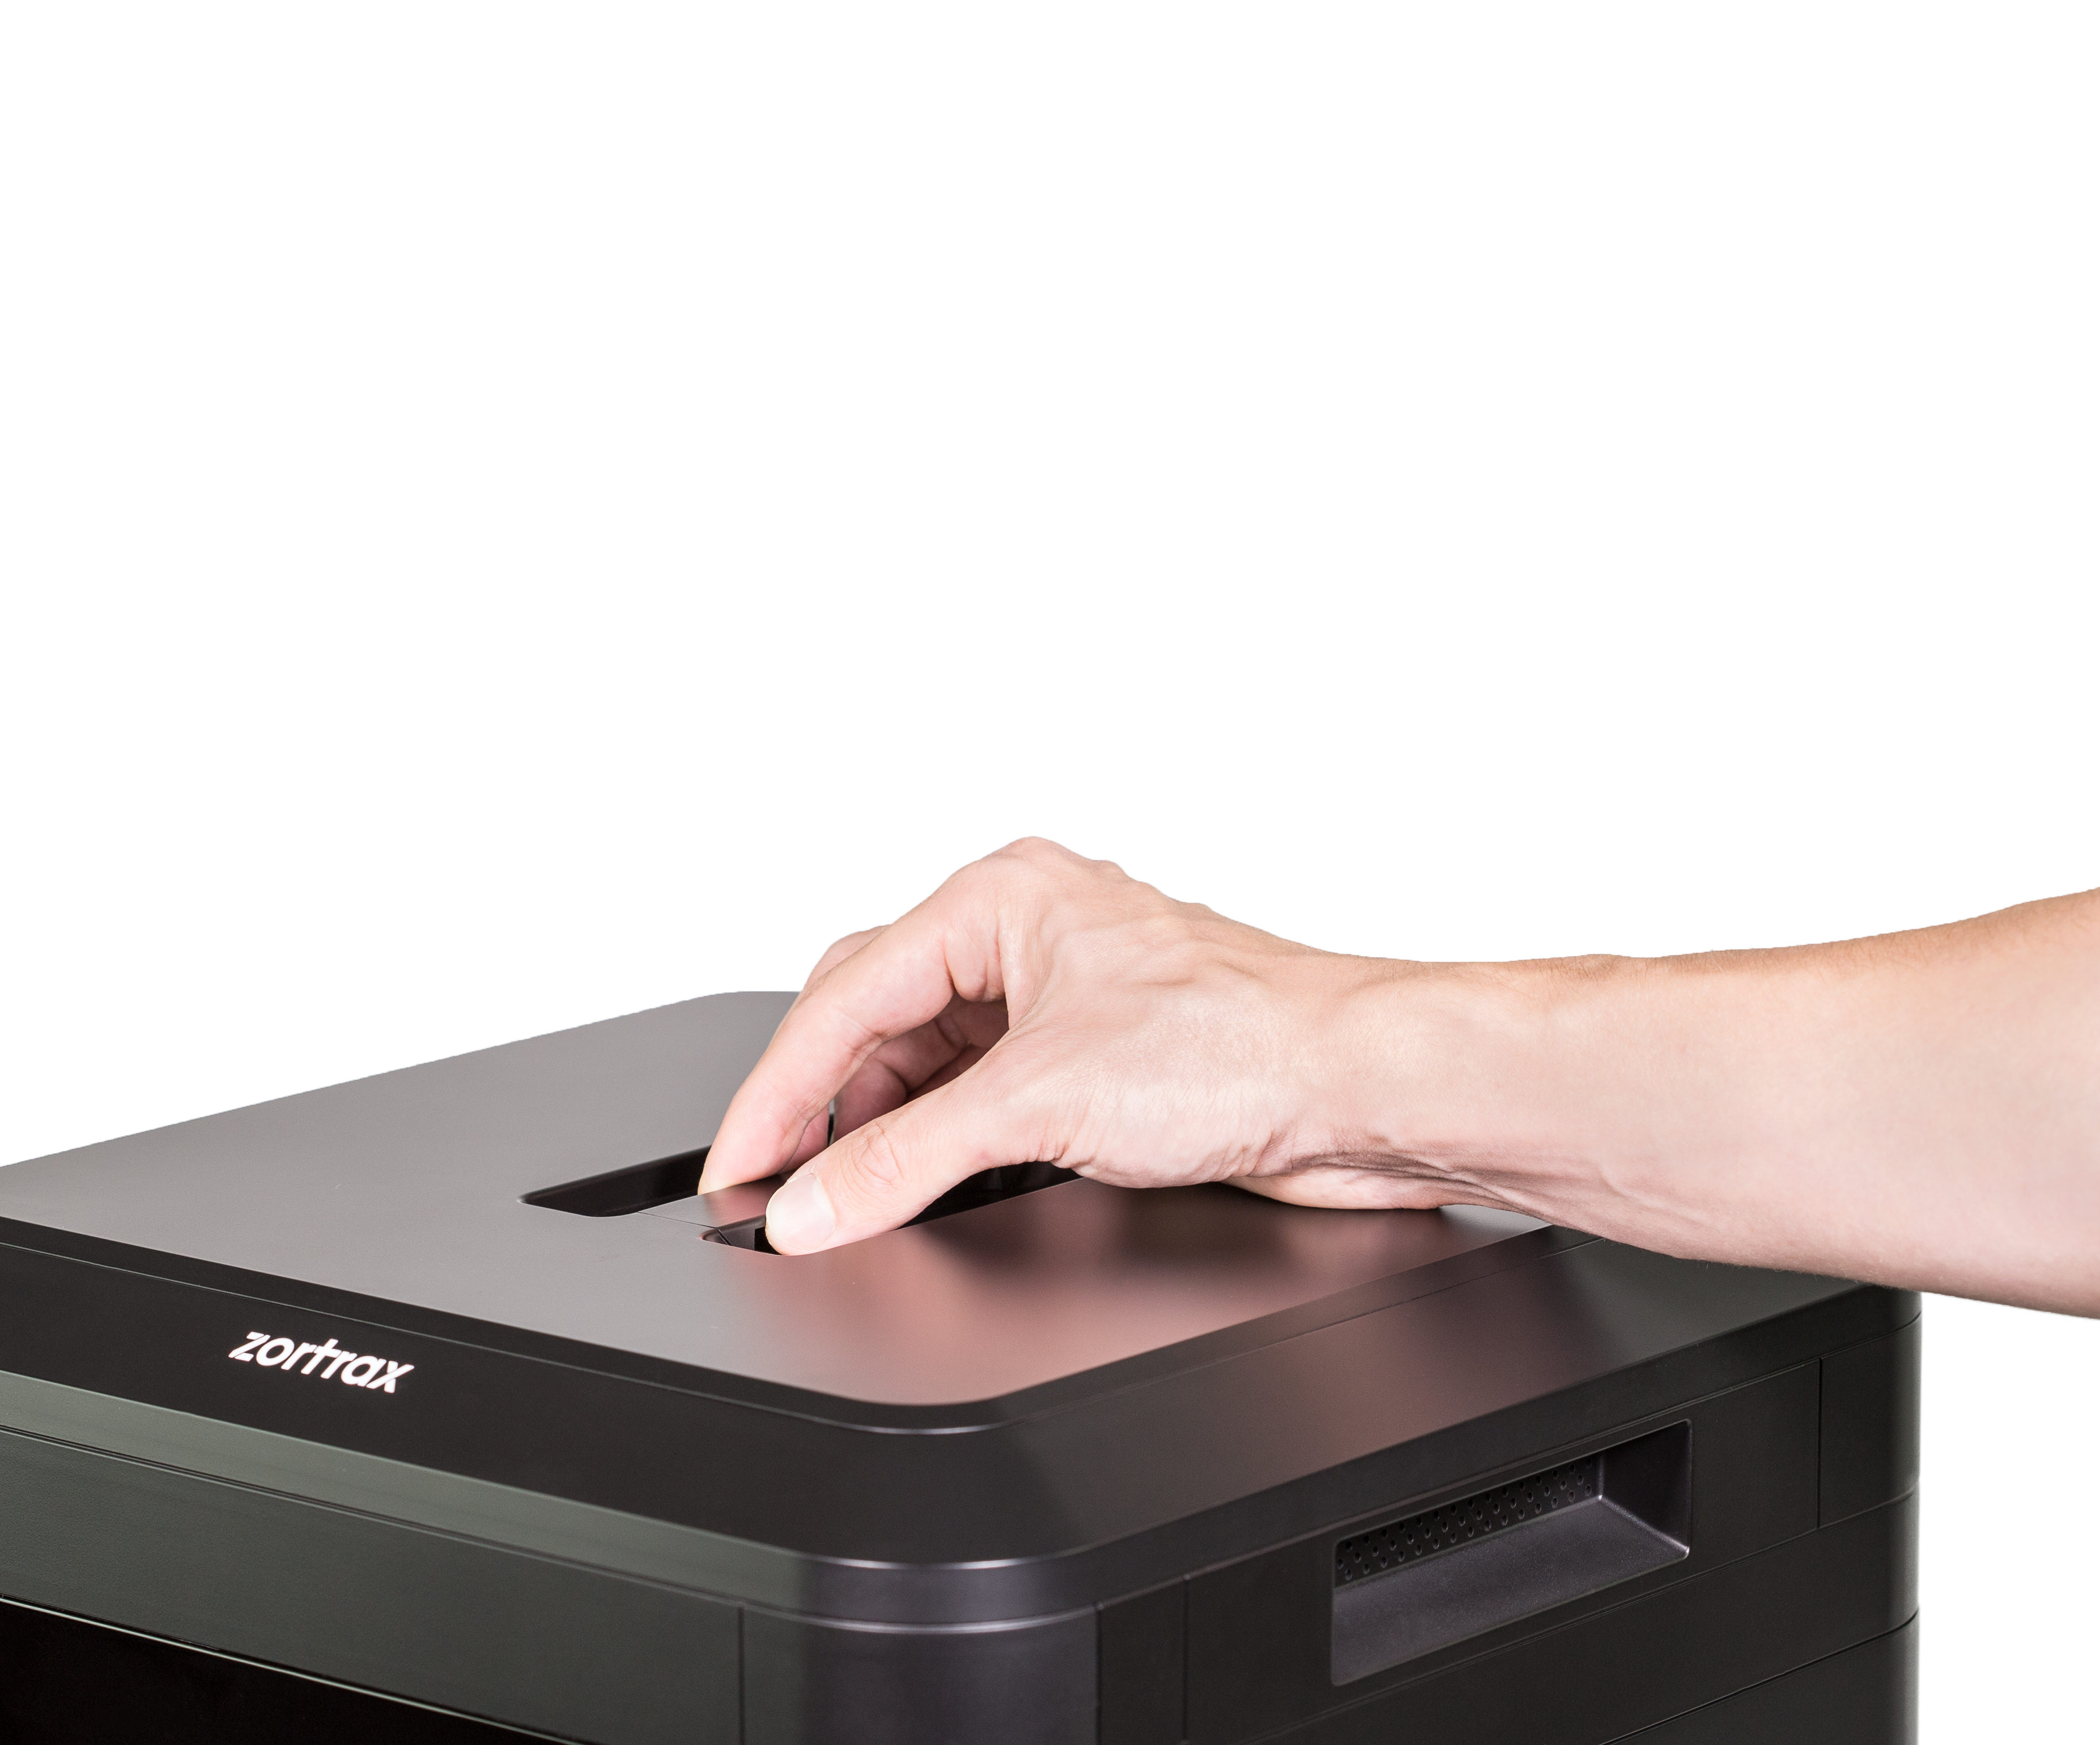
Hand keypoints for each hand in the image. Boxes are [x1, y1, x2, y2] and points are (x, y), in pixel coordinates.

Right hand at [697, 838, 1494, 1254]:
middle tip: (777, 1184)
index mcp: (1000, 896)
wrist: (1363, 1088)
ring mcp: (1060, 996)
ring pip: (925, 1057)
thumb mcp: (1038, 1105)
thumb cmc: (1247, 1042)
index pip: (843, 996)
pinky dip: (938, 1140)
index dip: (778, 1092)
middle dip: (821, 1101)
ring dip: (883, 1124)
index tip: (736, 1167)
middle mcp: (1026, 931)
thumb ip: (904, 1159)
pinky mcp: (1093, 1058)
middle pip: (872, 1015)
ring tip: (844, 1193)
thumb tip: (816, 1203)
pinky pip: (978, 1094)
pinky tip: (919, 1181)